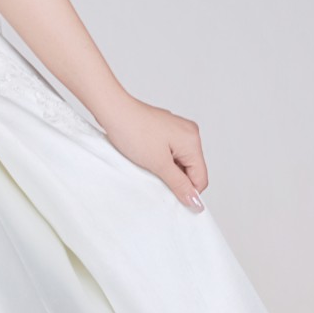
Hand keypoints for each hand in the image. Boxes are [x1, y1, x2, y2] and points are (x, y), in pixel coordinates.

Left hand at [96, 92, 207, 210]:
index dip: (188, 192)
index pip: (201, 178)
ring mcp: (178, 130)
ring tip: (149, 165)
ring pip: (180, 161)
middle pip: (192, 169)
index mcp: (192, 141)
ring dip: (167, 169)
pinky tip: (147, 158)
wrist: (113, 110)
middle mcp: (189, 133)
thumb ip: (179, 185)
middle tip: (156, 178)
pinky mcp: (166, 129)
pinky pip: (171, 152)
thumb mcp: (158, 164)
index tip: (172, 198)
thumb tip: (195, 202)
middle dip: (176, 179)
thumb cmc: (133, 131)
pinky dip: (161, 159)